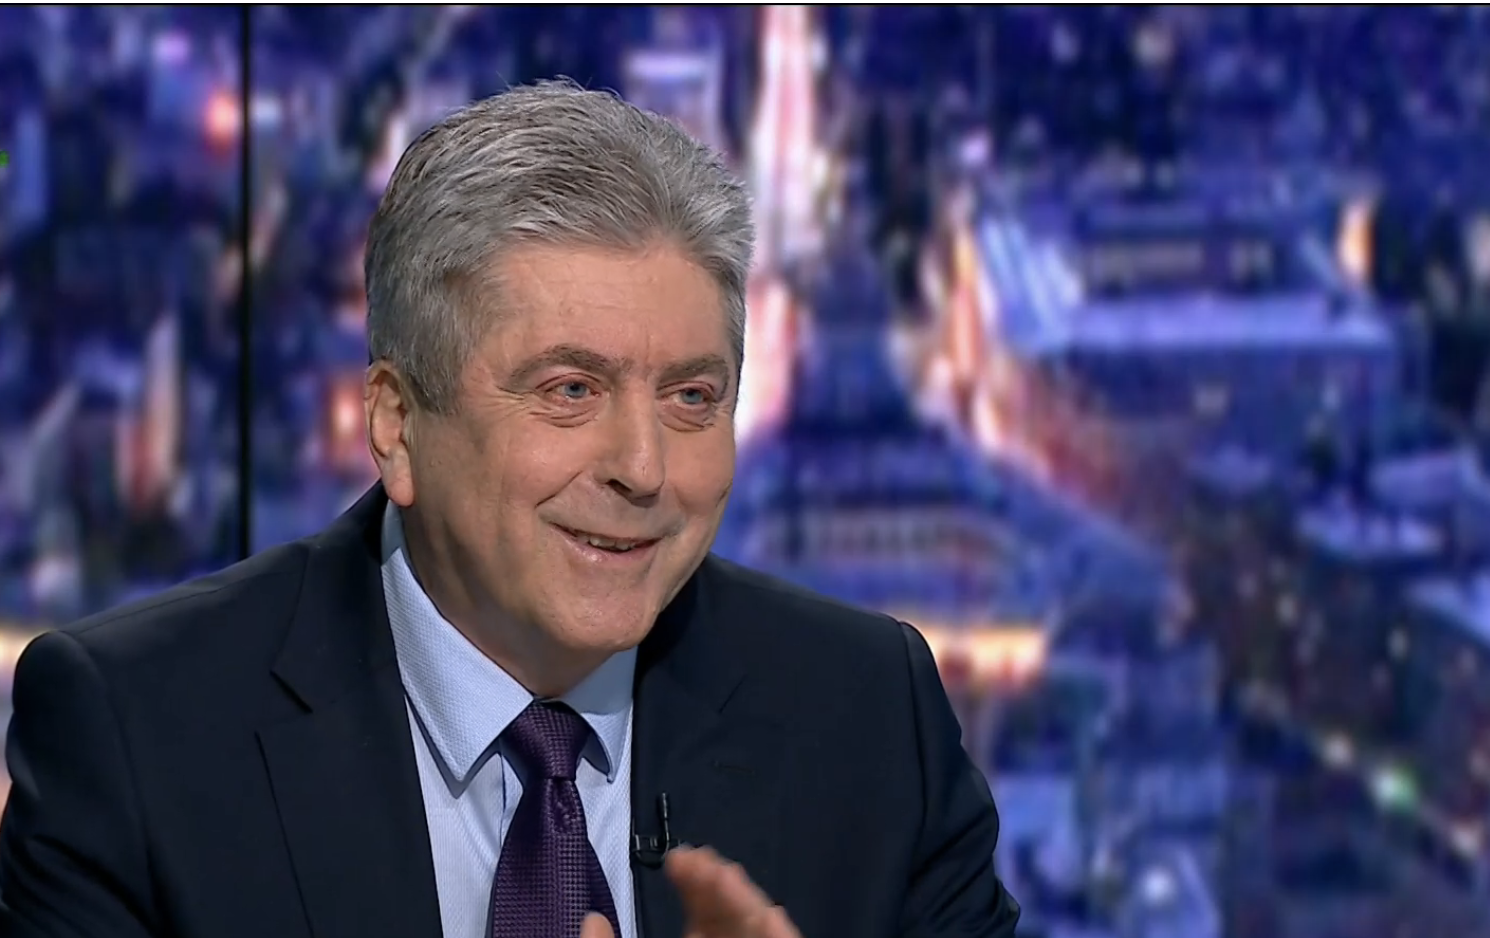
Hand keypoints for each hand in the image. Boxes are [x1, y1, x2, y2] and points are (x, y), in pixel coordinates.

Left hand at [580, 846, 799, 937]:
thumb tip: (591, 918)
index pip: (702, 910)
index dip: (693, 881)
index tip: (680, 857)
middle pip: (731, 915)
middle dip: (718, 884)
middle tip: (697, 859)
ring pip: (757, 929)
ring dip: (745, 903)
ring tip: (724, 878)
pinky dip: (777, 934)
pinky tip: (769, 915)